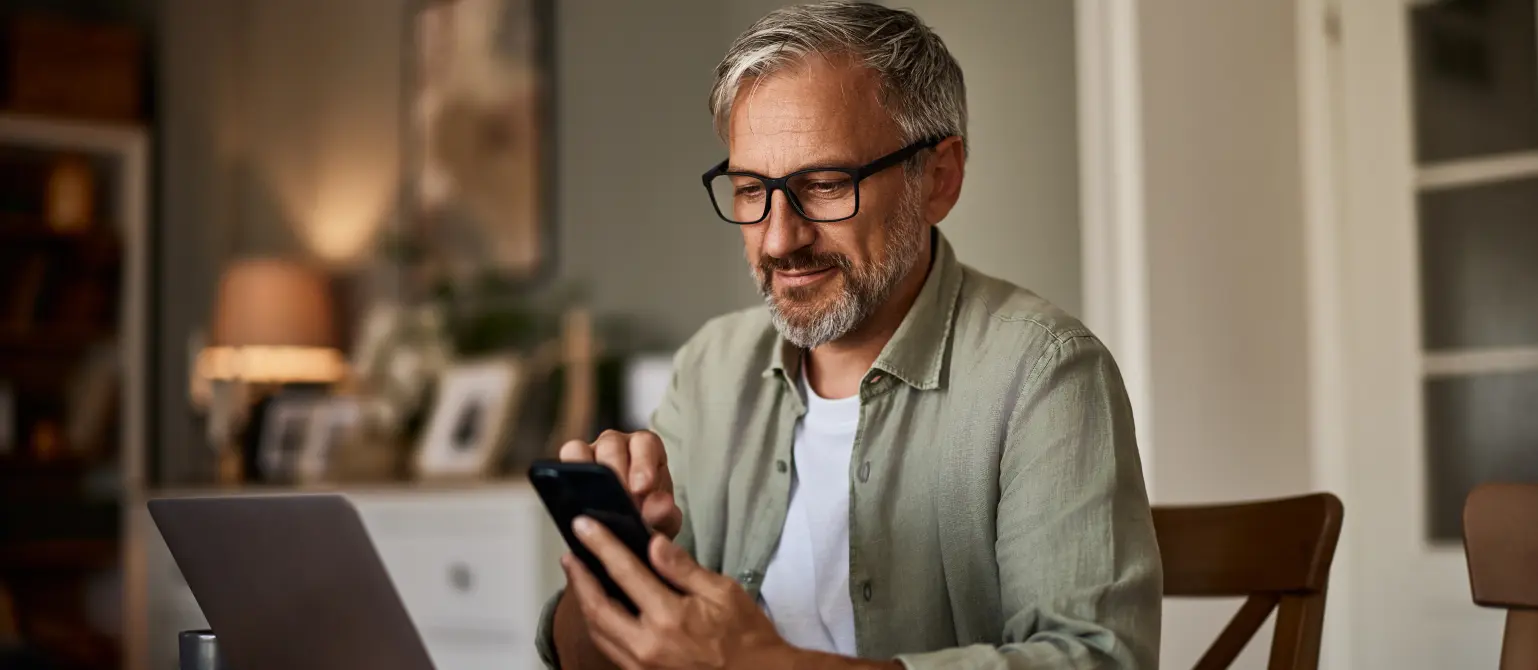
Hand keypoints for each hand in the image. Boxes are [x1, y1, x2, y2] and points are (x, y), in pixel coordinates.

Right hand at [561, 430, 682, 538]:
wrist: (631, 534)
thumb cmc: (650, 518)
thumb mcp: (663, 521)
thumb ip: (664, 514)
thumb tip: (658, 506)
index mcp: (646, 449)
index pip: (645, 443)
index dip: (643, 462)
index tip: (642, 488)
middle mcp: (618, 445)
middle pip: (611, 444)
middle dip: (615, 472)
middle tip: (619, 500)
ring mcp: (591, 453)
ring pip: (580, 449)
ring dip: (586, 473)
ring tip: (595, 503)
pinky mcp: (571, 468)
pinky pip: (562, 465)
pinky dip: (566, 480)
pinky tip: (576, 504)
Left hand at [563, 516, 787, 669]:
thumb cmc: (745, 635)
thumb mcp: (723, 592)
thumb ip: (683, 569)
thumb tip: (653, 543)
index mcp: (669, 618)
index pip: (625, 572)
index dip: (600, 545)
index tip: (583, 525)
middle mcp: (648, 645)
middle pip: (598, 607)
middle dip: (579, 578)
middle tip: (570, 554)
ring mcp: (642, 666)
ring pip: (599, 632)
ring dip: (585, 603)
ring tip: (579, 578)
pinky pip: (611, 649)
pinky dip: (600, 626)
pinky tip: (600, 610)